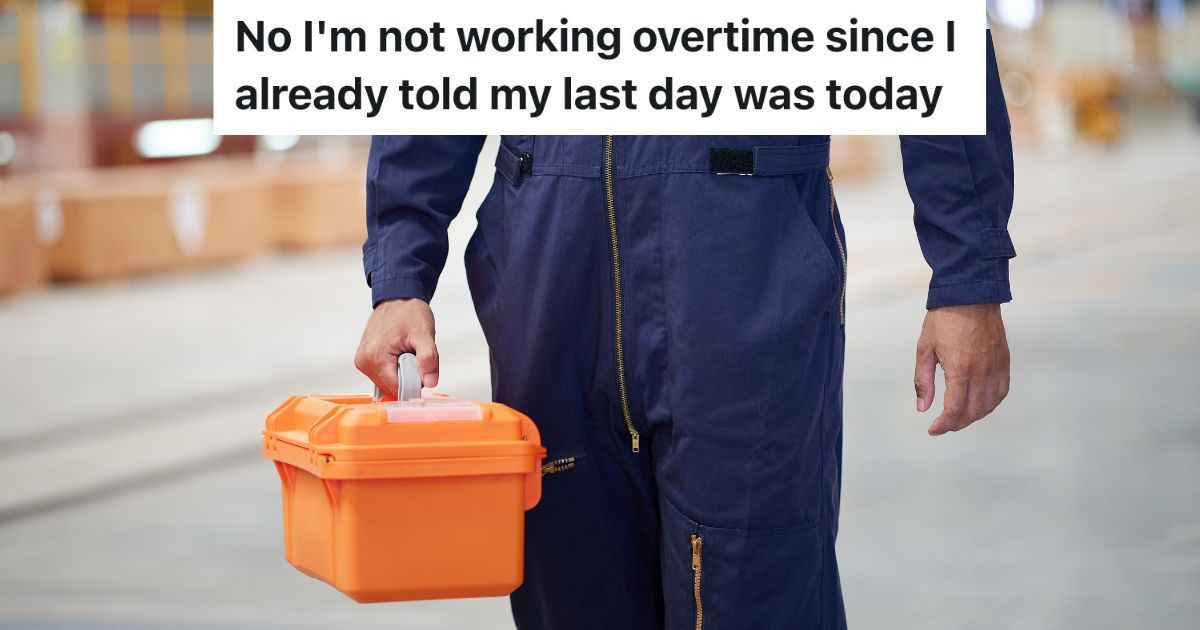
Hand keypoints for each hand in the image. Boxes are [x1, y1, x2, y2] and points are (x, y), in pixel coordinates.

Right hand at [355, 298, 438, 396]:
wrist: (398, 297)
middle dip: (407, 376)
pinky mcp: (364, 359)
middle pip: (391, 387)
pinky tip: (398, 353)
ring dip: (400, 372)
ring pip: (387, 382)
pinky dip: (394, 368)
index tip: (421, 369)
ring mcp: (362, 360)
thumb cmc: (408, 312)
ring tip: (405, 352)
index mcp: (375, 357)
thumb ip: (428, 360)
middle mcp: (364, 361)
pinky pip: (383, 374)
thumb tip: (429, 381)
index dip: (414, 383)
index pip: (397, 389)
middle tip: (413, 355)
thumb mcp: (424, 335)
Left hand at [914, 303, 1009, 435]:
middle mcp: (982, 371)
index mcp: (960, 368)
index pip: (955, 409)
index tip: (933, 429)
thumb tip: (922, 408)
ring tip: (958, 418)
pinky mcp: (1004, 361)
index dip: (943, 425)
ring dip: (974, 417)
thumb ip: (923, 380)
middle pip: (973, 411)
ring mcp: (996, 366)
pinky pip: (1001, 391)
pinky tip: (979, 405)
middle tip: (942, 425)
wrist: (970, 294)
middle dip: (956, 424)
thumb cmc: (943, 320)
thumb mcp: (924, 349)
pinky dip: (990, 404)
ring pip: (989, 405)